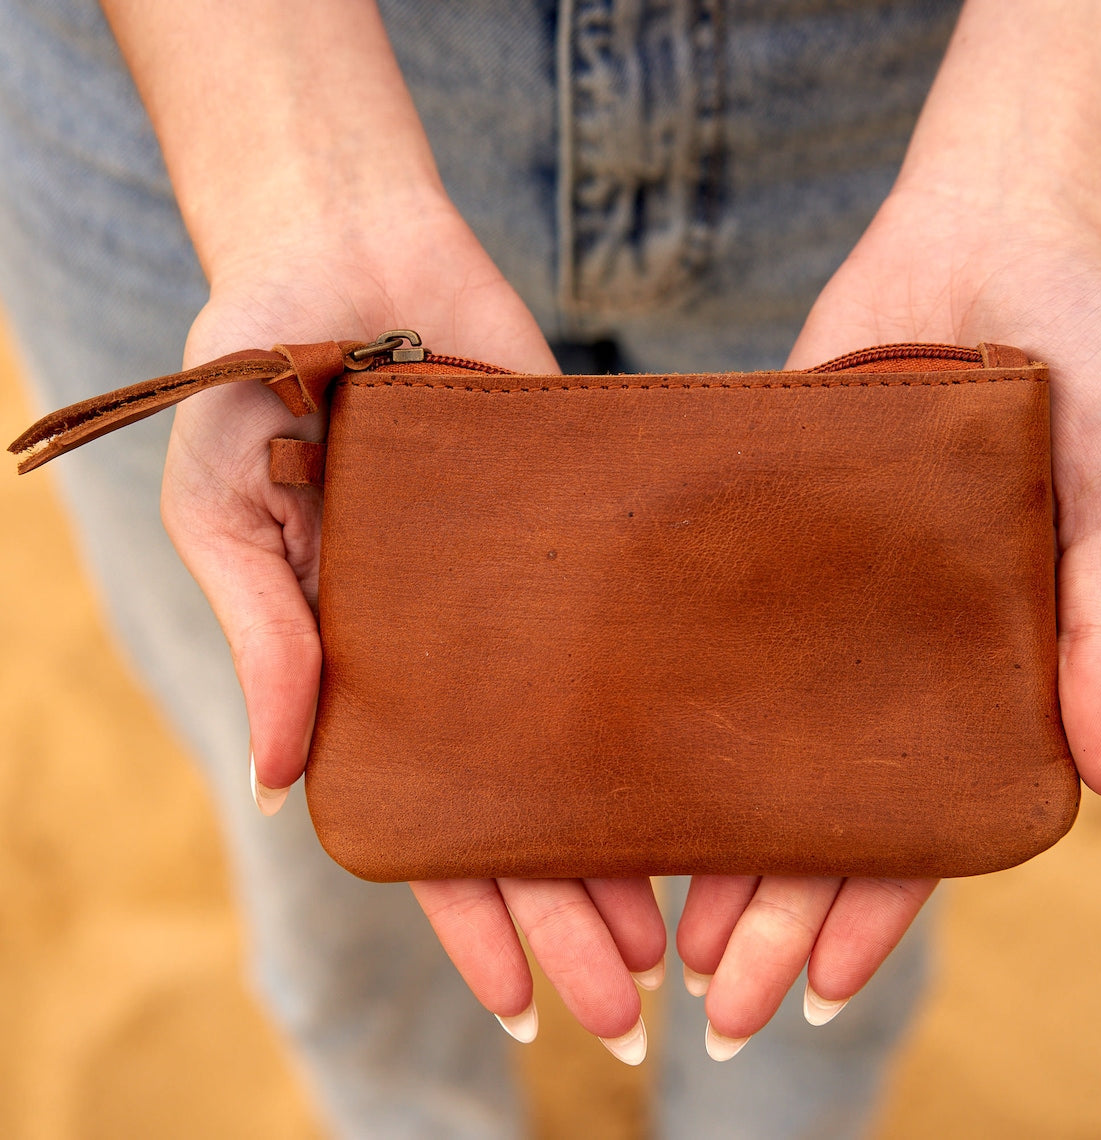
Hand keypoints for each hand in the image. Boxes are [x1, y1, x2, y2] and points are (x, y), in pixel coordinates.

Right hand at [160, 201, 665, 1060]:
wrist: (353, 243)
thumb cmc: (259, 368)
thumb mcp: (229, 503)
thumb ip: (266, 632)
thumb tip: (284, 779)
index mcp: (361, 664)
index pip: (421, 822)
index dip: (467, 913)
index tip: (522, 1001)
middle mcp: (451, 652)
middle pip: (517, 809)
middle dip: (565, 911)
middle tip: (633, 1006)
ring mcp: (523, 599)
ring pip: (585, 744)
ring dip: (627, 838)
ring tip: (688, 933)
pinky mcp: (585, 532)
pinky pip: (632, 637)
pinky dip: (668, 707)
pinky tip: (721, 775)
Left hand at [678, 176, 1100, 1058]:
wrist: (990, 240)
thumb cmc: (1091, 357)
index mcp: (991, 676)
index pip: (927, 828)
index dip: (874, 913)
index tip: (813, 990)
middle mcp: (897, 661)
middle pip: (828, 813)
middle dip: (775, 910)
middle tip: (710, 1001)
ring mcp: (823, 610)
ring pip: (760, 749)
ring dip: (715, 839)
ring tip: (653, 926)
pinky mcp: (761, 544)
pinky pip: (712, 644)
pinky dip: (676, 711)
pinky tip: (621, 769)